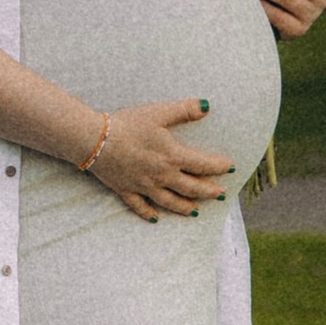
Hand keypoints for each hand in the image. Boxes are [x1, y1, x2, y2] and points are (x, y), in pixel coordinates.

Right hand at [89, 98, 237, 221]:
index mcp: (172, 157)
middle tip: (220, 195)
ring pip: (170, 202)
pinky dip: (149, 213)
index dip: (219, 167)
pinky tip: (156, 218)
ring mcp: (144, 186)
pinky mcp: (127, 190)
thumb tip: (207, 106)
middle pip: (191, 188)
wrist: (95, 140)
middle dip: (208, 192)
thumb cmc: (127, 124)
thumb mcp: (158, 113)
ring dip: (185, 207)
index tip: (231, 167)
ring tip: (196, 211)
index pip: (203, 165)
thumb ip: (184, 110)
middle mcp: (161, 176)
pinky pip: (141, 206)